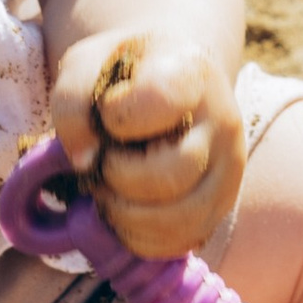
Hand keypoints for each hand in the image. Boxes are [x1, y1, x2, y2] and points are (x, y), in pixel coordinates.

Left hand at [48, 30, 243, 258]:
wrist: (165, 79)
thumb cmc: (123, 72)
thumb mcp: (88, 61)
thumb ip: (74, 98)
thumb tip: (85, 161)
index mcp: (190, 72)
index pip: (158, 98)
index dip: (115, 115)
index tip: (105, 111)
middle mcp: (222, 121)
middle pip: (171, 175)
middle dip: (118, 177)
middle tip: (101, 162)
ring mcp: (228, 167)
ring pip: (181, 219)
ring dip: (127, 216)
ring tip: (108, 192)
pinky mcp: (221, 204)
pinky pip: (182, 242)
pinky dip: (140, 238)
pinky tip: (124, 214)